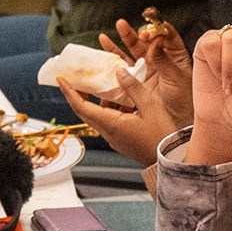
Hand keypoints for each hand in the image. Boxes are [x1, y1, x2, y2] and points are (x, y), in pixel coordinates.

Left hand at [58, 69, 178, 167]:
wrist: (170, 159)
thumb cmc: (161, 136)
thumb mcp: (150, 106)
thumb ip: (133, 87)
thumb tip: (119, 71)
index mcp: (111, 124)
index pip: (81, 107)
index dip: (69, 92)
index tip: (61, 79)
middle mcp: (108, 132)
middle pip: (85, 111)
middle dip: (78, 93)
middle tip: (75, 78)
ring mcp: (114, 137)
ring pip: (97, 115)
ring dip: (97, 100)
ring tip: (102, 84)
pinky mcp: (121, 139)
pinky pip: (108, 120)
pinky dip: (109, 108)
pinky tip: (122, 99)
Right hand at [101, 19, 194, 127]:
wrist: (178, 123)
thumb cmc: (184, 101)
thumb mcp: (176, 78)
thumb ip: (163, 59)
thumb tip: (153, 41)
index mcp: (175, 55)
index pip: (165, 35)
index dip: (156, 30)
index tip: (147, 29)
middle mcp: (160, 60)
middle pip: (146, 41)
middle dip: (134, 32)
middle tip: (122, 25)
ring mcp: (147, 70)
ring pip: (133, 51)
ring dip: (122, 41)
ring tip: (109, 33)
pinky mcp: (137, 81)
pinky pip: (124, 67)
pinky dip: (114, 58)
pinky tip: (104, 48)